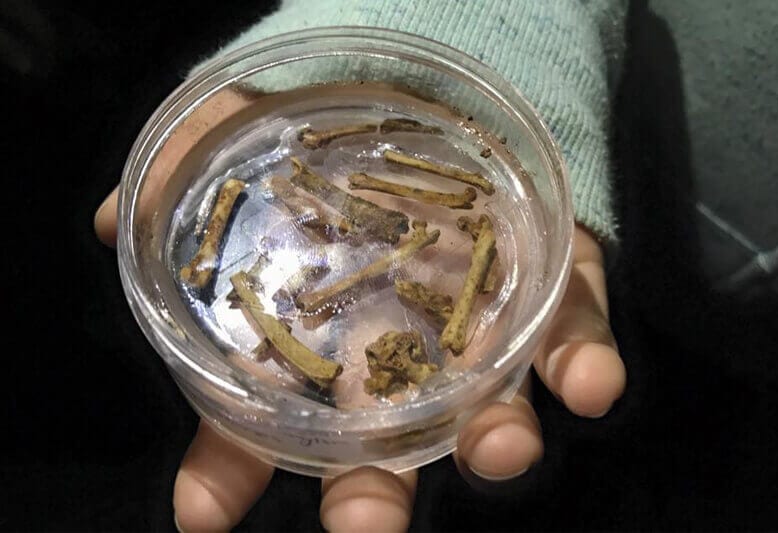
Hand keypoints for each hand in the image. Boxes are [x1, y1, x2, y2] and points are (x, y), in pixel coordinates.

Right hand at [94, 89, 624, 531]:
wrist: (423, 117)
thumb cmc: (324, 156)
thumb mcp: (241, 152)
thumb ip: (180, 183)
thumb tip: (112, 215)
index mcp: (316, 354)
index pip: (261, 434)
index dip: (226, 477)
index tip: (202, 517)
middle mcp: (396, 369)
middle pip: (381, 456)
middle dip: (372, 499)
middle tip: (362, 529)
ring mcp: (477, 342)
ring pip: (486, 418)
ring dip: (493, 441)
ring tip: (496, 452)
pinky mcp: (551, 297)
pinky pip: (572, 342)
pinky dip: (583, 368)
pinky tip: (591, 388)